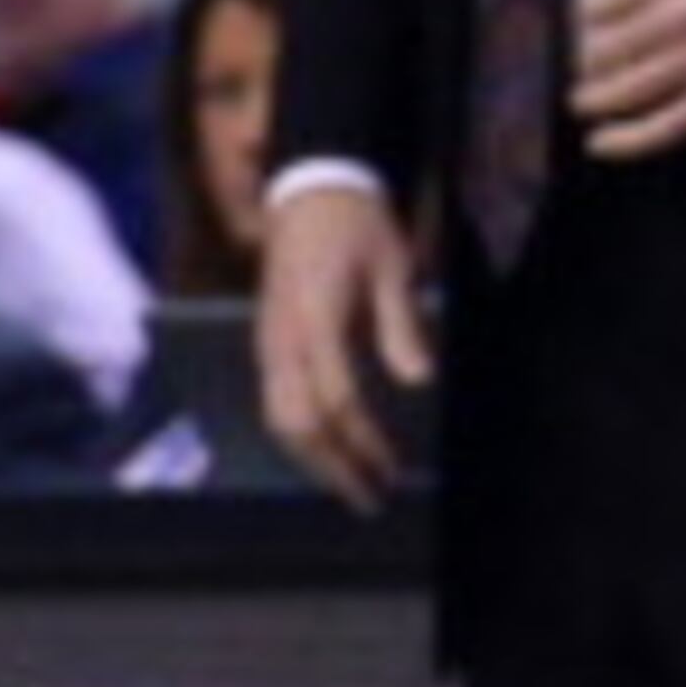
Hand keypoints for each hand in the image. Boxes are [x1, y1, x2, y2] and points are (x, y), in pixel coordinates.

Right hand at [255, 178, 433, 512]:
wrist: (310, 187)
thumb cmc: (358, 223)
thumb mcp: (393, 265)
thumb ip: (400, 325)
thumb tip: (418, 381)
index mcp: (315, 317)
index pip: (337, 398)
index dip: (364, 441)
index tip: (392, 469)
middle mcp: (282, 336)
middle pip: (297, 421)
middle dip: (333, 466)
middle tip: (371, 499)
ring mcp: (268, 340)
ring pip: (279, 418)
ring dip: (314, 459)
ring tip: (352, 486)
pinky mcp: (267, 342)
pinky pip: (274, 402)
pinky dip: (301, 435)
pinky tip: (330, 451)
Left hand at [571, 0, 685, 160]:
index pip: (593, 4)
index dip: (572, 23)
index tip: (568, 30)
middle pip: (603, 50)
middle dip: (579, 65)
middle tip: (575, 69)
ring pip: (627, 90)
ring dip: (594, 102)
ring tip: (584, 102)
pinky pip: (664, 128)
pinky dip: (626, 142)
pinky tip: (601, 143)